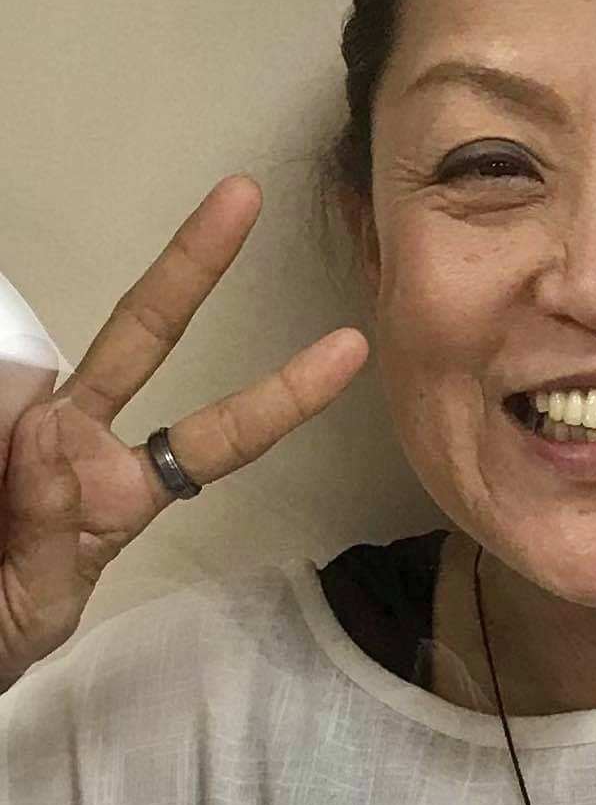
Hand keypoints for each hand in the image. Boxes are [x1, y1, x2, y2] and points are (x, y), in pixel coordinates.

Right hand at [0, 175, 367, 688]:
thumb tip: (55, 446)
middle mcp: (80, 435)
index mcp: (122, 488)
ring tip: (2, 510)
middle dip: (195, 262)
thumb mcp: (33, 610)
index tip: (352, 349)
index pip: (218, 435)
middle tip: (246, 193)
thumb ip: (52, 543)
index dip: (283, 394)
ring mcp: (25, 417)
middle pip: (145, 331)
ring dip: (6, 432)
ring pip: (31, 369)